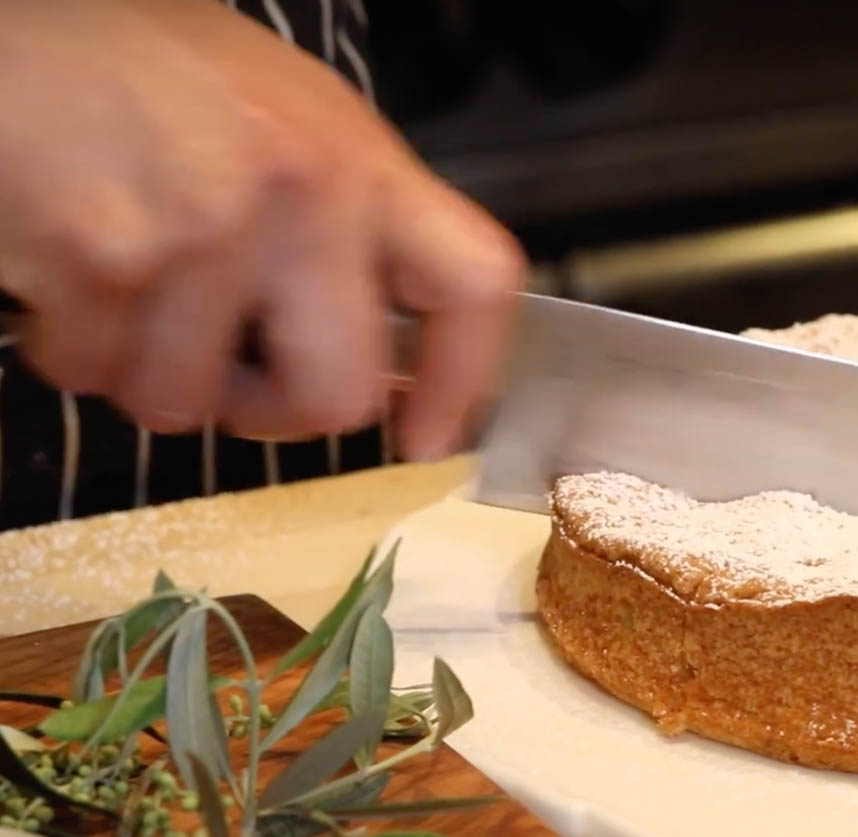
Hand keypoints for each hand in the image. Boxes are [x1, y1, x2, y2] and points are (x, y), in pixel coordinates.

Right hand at [0, 0, 524, 460]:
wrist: (7, 20)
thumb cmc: (141, 73)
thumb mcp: (284, 120)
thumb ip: (346, 223)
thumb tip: (380, 343)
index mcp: (362, 162)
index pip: (474, 285)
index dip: (463, 379)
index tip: (426, 437)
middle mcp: (302, 195)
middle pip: (335, 397)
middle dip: (270, 412)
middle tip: (229, 375)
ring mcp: (203, 229)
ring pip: (188, 403)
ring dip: (144, 371)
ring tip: (124, 285)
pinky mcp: (102, 257)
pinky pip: (92, 374)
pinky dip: (67, 345)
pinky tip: (63, 269)